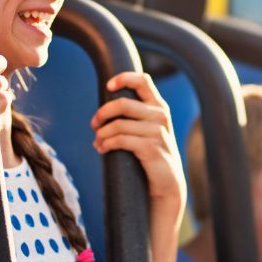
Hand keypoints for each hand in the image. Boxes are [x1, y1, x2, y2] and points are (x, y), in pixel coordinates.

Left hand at [91, 72, 185, 212]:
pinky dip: (106, 144)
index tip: (109, 86)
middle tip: (94, 124)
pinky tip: (102, 149)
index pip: (143, 81)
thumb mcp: (147, 129)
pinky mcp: (151, 148)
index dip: (124, 78)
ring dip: (102, 134)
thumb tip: (105, 109)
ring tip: (97, 142)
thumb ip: (135, 115)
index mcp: (159, 106)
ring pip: (118, 124)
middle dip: (102, 113)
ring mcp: (157, 132)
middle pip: (123, 103)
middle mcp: (160, 115)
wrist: (167, 182)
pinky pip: (120, 140)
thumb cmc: (152, 154)